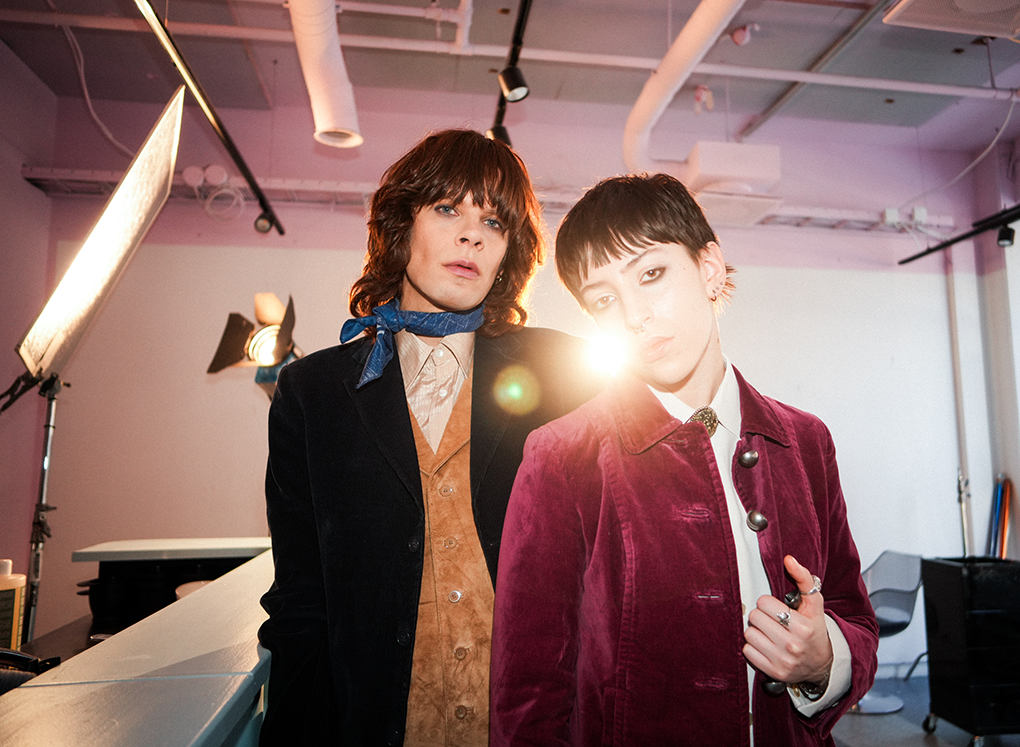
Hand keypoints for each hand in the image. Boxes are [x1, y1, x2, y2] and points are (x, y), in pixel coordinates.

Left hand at [743, 555, 832, 686]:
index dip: (768, 603)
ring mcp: (783, 661)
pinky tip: (766, 645)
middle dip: (761, 616)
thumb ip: (803, 578)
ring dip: (756, 631)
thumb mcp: (814, 603)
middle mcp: (793, 645)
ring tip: (769, 633)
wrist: (823, 664)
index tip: (777, 608)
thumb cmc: (815, 629)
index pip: (764, 603)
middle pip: (755, 617)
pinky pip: (747, 652)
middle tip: (772, 620)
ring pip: (749, 634)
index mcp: (803, 627)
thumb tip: (788, 559)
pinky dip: (753, 647)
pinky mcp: (773, 672)